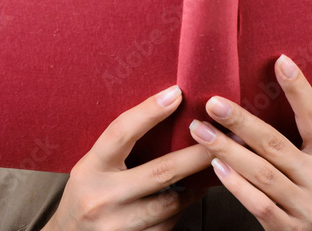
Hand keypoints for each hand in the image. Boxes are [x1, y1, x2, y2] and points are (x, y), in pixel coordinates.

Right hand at [45, 85, 210, 230]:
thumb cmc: (86, 195)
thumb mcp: (93, 166)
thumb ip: (120, 148)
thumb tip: (164, 112)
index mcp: (91, 168)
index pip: (121, 132)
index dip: (149, 111)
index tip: (176, 94)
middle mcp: (103, 197)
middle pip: (161, 171)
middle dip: (198, 153)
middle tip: (224, 136)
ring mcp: (118, 226)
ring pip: (172, 202)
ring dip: (196, 185)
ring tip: (214, 167)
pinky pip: (168, 225)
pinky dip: (181, 209)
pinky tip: (187, 196)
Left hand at [188, 55, 311, 230]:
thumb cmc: (308, 193)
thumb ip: (292, 140)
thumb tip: (250, 100)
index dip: (299, 89)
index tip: (280, 60)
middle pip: (276, 144)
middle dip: (241, 121)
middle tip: (213, 103)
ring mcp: (307, 206)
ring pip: (262, 173)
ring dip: (227, 150)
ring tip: (200, 131)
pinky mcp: (289, 229)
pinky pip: (258, 203)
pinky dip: (235, 184)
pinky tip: (215, 168)